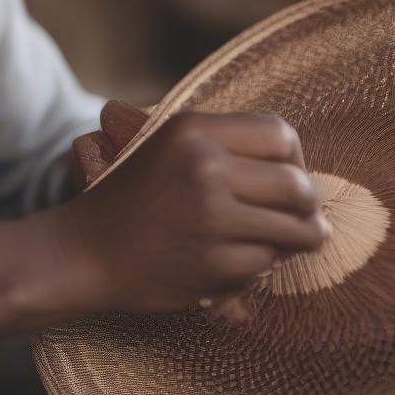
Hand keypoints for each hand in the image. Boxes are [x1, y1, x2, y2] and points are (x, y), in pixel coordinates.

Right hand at [54, 102, 326, 315]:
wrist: (86, 251)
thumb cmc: (132, 198)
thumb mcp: (168, 148)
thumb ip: (223, 146)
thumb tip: (298, 164)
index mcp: (192, 129)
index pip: (281, 135)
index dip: (296, 159)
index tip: (289, 176)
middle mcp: (204, 165)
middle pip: (297, 184)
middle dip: (309, 206)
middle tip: (304, 217)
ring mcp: (210, 214)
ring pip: (295, 228)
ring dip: (300, 239)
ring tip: (296, 240)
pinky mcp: (214, 260)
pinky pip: (268, 262)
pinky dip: (264, 265)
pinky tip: (246, 260)